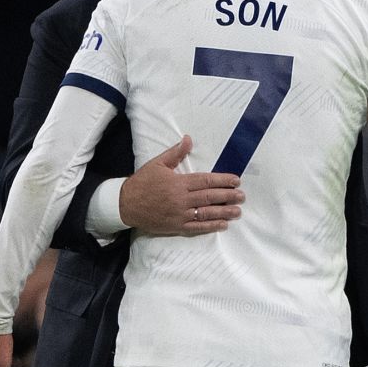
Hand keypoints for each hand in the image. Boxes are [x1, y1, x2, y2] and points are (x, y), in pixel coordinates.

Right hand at [119, 135, 243, 234]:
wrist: (125, 204)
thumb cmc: (142, 183)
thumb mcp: (157, 164)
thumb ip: (175, 153)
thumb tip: (188, 139)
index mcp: (179, 182)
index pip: (206, 181)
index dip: (223, 181)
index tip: (236, 181)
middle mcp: (182, 199)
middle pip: (210, 197)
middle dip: (228, 196)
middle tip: (242, 196)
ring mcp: (179, 214)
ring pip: (206, 213)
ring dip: (223, 212)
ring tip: (237, 211)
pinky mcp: (176, 226)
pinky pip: (196, 227)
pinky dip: (210, 226)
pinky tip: (222, 225)